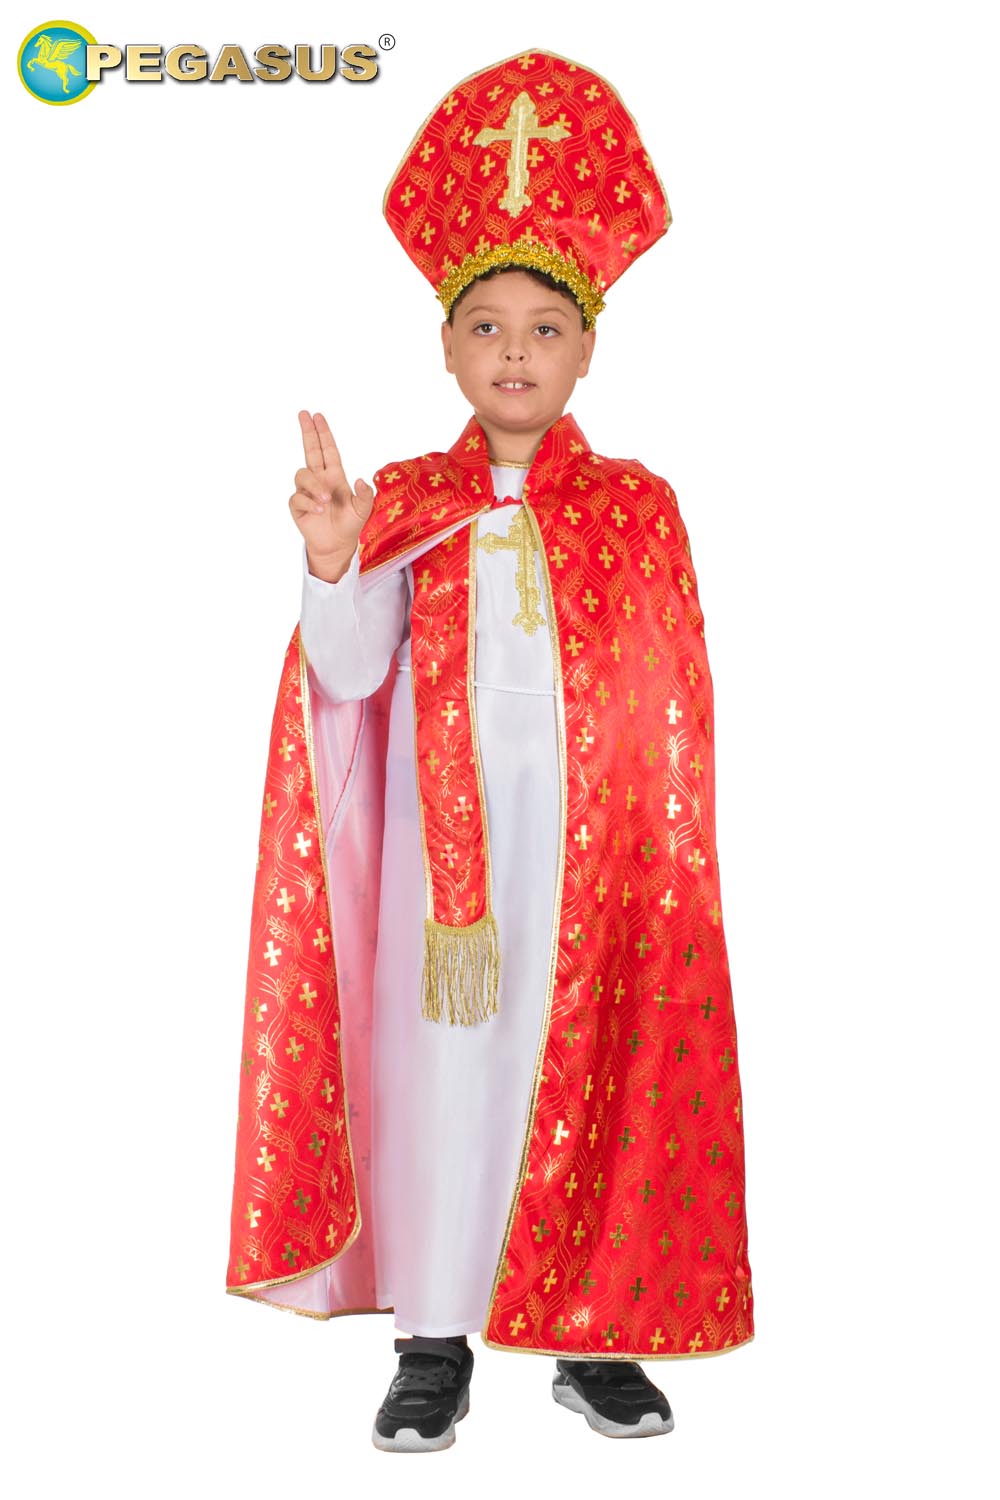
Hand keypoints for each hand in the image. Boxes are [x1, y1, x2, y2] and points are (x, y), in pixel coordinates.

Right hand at [288, 411, 375, 578]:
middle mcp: (320, 480)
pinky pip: (297, 497)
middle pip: (310, 450)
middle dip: (307, 431)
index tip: (317, 416)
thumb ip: (366, 495)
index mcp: (335, 476)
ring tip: (325, 500)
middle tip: (303, 414)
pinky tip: (318, 509)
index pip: (328, 450)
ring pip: (302, 474)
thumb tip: (362, 480)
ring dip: (313, 485)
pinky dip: (308, 501)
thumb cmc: (350, 524)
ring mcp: (307, 491)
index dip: (323, 433)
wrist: (336, 545)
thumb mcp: (363, 510)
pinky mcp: (298, 506)